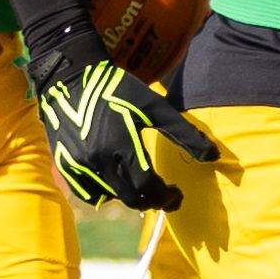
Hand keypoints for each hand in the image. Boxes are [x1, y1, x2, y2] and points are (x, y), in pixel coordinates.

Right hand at [31, 51, 224, 210]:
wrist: (71, 78)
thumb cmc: (118, 89)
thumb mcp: (154, 107)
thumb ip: (184, 134)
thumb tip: (214, 157)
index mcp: (122, 145)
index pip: (149, 187)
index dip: (167, 196)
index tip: (178, 193)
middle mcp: (98, 160)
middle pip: (131, 198)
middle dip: (153, 201)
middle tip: (164, 195)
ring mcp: (78, 165)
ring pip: (111, 197)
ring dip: (130, 194)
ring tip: (141, 180)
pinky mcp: (65, 165)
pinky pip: (89, 193)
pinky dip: (106, 192)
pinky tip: (117, 179)